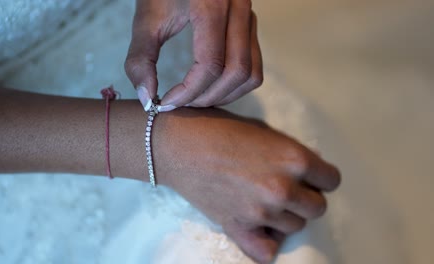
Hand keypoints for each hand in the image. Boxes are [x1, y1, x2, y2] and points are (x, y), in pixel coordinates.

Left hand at [125, 0, 262, 111]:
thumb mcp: (146, 20)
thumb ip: (140, 60)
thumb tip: (147, 100)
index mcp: (210, 4)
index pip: (210, 64)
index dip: (188, 92)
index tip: (165, 103)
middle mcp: (238, 9)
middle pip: (236, 72)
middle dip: (207, 97)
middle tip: (181, 105)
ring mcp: (250, 16)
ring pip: (251, 73)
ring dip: (224, 95)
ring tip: (196, 99)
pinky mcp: (251, 24)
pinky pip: (254, 65)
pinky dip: (234, 85)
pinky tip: (210, 87)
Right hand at [153, 108, 340, 263]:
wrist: (177, 144)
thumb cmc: (219, 128)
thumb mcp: (263, 131)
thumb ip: (290, 153)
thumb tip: (307, 170)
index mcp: (294, 159)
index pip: (332, 180)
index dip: (321, 177)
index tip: (308, 176)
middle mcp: (283, 189)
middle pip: (318, 208)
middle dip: (306, 198)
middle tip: (286, 188)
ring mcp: (261, 212)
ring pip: (295, 226)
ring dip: (286, 216)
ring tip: (265, 201)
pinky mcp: (239, 228)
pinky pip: (267, 250)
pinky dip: (266, 241)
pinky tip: (260, 227)